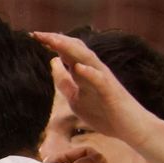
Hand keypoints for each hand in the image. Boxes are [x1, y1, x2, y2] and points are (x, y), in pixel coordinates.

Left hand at [34, 32, 163, 151]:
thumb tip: (53, 65)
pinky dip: (90, 73)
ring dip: (70, 49)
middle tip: (36, 34)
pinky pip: (101, 81)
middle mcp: (95, 71)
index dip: (51, 43)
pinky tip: (79, 67)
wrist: (130, 128)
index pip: (67, 52)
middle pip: (75, 50)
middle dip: (56, 41)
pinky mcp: (111, 93)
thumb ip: (65, 82)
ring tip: (53, 40)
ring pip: (88, 60)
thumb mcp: (76, 98)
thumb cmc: (105, 113)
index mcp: (85, 73)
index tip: (32, 36)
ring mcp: (104, 81)